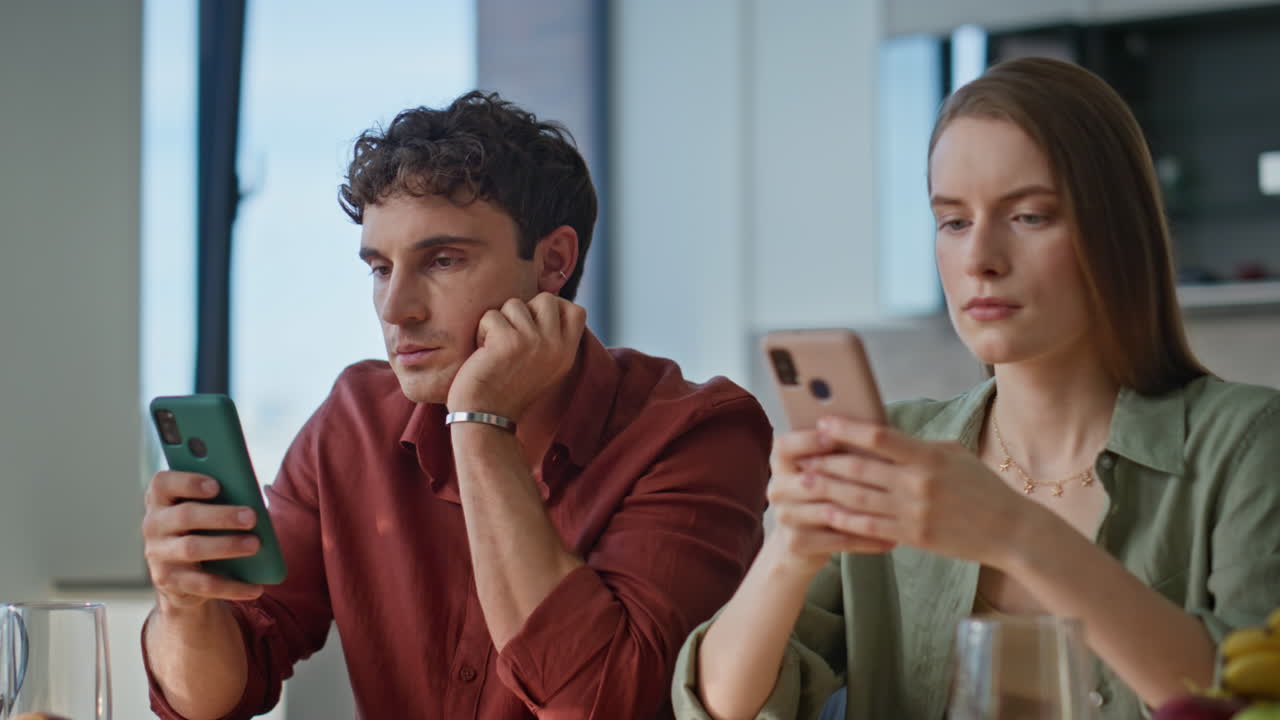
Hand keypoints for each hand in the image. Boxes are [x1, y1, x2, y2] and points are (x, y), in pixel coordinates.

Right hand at [142, 471, 264, 610]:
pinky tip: (256, 587)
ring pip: (192, 548)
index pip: (162, 484)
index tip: (216, 485)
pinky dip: (232, 586)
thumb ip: (220, 499)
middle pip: (185, 515)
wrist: (180, 575)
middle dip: (221, 516)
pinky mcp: (170, 582)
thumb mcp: (205, 510)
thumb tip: (254, 503)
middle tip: (252, 518)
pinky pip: (203, 584)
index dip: (188, 482)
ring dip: (227, 546)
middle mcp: (154, 525)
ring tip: (255, 545)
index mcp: (161, 499)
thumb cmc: (201, 529)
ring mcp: (158, 555)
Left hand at [447, 293, 586, 420]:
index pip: (576, 311)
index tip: (535, 323)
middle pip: (546, 299)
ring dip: (499, 322)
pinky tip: (484, 354)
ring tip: (496, 348)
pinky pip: (492, 316)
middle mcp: (556, 347)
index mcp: (567, 354)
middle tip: (512, 335)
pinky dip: (482, 331)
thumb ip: (551, 340)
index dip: (555, 307)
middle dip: (524, 310)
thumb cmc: (508, 390)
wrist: (486, 417)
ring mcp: (534, 342)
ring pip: (515, 304)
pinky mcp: (508, 341)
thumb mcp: (544, 367)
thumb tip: (547, 305)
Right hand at [763, 429, 897, 578]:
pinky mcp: (796, 542)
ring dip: (866, 513)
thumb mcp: (827, 467)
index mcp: (782, 461)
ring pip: (828, 511)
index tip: (835, 438)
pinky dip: (865, 540)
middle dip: (848, 480)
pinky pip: (837, 540)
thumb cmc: (825, 492)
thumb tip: (873, 426)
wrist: (802, 541)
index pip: (785, 446)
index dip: (808, 441)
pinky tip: (890, 540)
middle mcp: (778, 487)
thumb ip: (841, 448)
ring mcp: (784, 516)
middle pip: (811, 480)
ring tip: (898, 511)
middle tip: (887, 479)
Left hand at [801, 417, 1031, 567]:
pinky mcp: (913, 537)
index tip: (822, 421)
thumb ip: (916, 446)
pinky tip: (825, 512)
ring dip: (827, 488)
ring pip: (858, 497)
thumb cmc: (982, 487)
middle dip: (826, 460)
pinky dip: (845, 519)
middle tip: (801, 454)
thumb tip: (880, 435)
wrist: (1011, 530)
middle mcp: (918, 483)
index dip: (846, 428)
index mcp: (928, 456)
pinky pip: (870, 527)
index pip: (879, 436)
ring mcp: (914, 512)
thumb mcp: (953, 455)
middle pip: (860, 468)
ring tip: (804, 480)